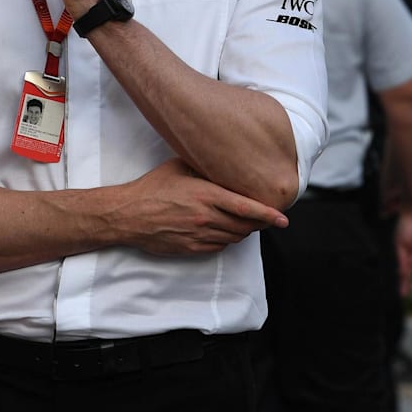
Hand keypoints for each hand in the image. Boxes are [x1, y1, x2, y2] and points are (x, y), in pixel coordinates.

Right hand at [118, 159, 287, 255]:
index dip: (269, 215)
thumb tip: (223, 163)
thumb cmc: (152, 188)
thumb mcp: (179, 168)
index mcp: (206, 196)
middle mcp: (206, 217)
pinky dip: (226, 240)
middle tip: (262, 218)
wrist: (128, 214)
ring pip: (233, 238)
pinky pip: (219, 247)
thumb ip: (204, 167)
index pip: (247, 208)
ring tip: (242, 222)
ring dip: (242, 232)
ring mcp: (199, 235)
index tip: (283, 220)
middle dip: (258, 224)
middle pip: (244, 226)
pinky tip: (222, 231)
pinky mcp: (191, 248)